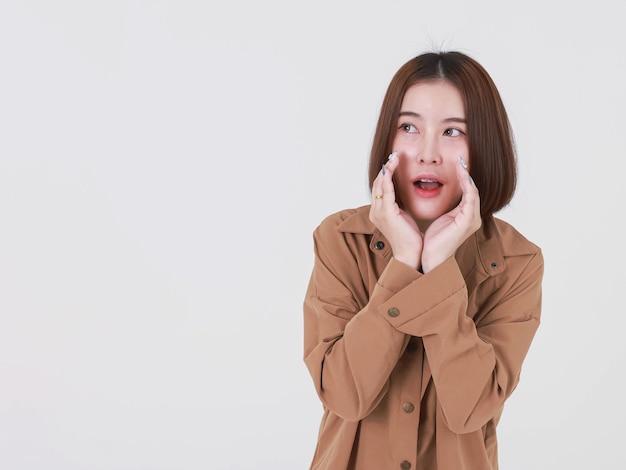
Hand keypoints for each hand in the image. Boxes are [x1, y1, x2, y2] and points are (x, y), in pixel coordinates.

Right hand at [369, 152, 422, 269]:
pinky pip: (385, 190)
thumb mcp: (403, 217)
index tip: (394, 161)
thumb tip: (404, 194)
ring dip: (387, 169)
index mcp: (378, 212)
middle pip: (377, 183)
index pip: (380, 188)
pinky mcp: (386, 213)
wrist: (410, 254)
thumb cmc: (409, 238)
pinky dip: (388, 176)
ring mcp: (378, 212)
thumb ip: (400, 205)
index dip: (386, 173)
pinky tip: (392, 167)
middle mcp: (375, 211)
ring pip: (380, 184)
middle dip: (385, 168)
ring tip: (395, 157)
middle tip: (394, 154)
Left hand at [421, 157, 481, 272]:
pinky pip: (471, 200)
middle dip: (466, 173)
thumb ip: (448, 207)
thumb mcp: (442, 218)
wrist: (432, 257)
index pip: (468, 191)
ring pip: (474, 192)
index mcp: (466, 215)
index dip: (463, 176)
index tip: (456, 163)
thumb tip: (441, 191)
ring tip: (461, 165)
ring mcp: (472, 220)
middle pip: (473, 189)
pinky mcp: (467, 222)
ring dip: (467, 177)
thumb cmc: (434, 239)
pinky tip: (463, 177)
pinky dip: (468, 187)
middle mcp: (472, 216)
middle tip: (460, 159)